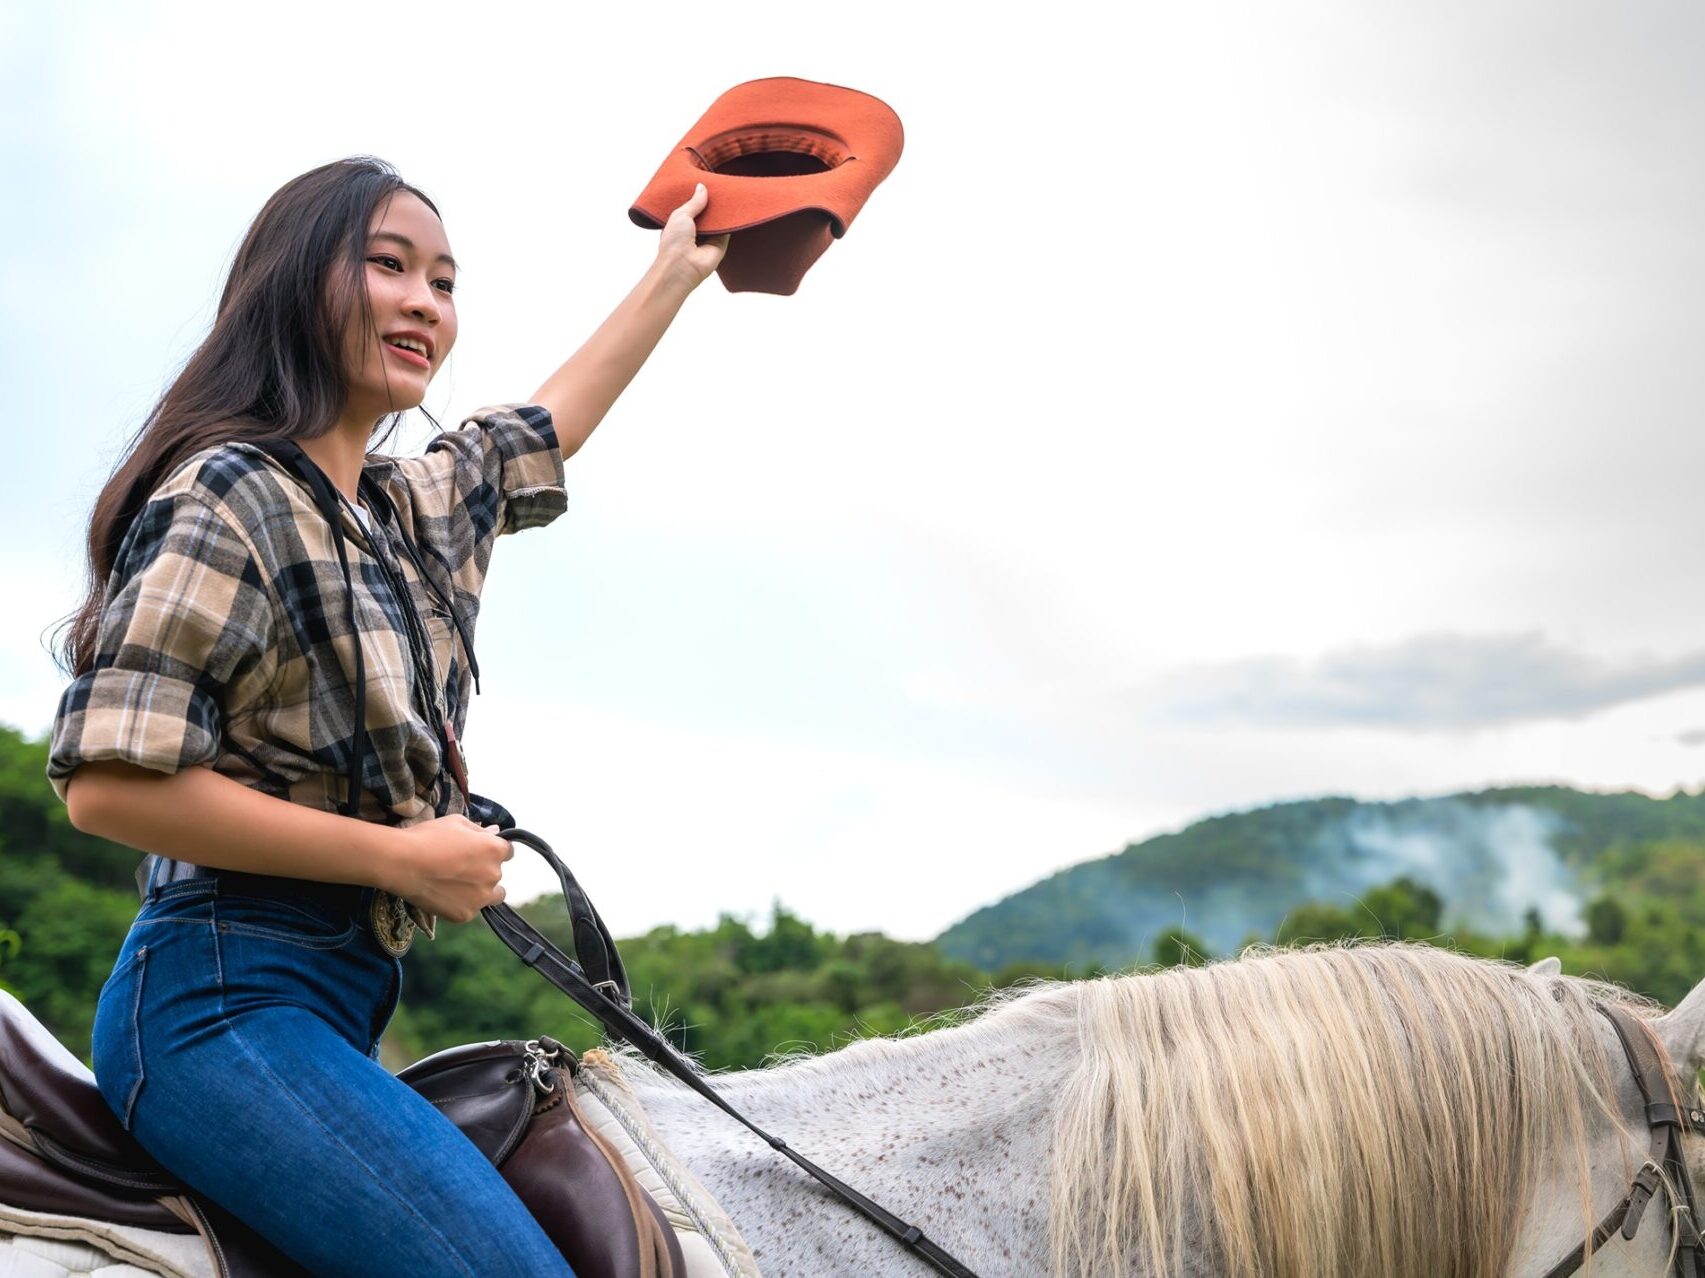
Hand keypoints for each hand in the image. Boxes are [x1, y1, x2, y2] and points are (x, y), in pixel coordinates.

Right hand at [384, 814, 514, 923]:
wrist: (401, 863)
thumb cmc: (428, 837)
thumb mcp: (456, 822)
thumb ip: (480, 830)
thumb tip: (495, 832)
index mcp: (495, 850)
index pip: (507, 852)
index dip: (492, 851)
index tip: (478, 852)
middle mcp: (494, 875)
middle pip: (497, 874)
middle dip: (484, 870)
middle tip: (459, 867)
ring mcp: (480, 897)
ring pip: (491, 896)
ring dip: (481, 891)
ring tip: (456, 884)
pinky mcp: (465, 914)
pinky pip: (471, 909)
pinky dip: (461, 904)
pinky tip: (443, 894)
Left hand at [655, 183, 730, 289]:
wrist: (682, 266)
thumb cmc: (673, 242)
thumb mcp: (681, 214)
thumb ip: (694, 202)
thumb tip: (702, 187)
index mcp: (681, 223)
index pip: (692, 206)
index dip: (698, 196)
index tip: (706, 182)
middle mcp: (695, 230)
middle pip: (707, 212)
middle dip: (712, 201)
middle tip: (721, 184)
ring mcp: (709, 237)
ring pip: (718, 219)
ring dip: (722, 209)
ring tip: (730, 190)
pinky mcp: (721, 243)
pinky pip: (728, 228)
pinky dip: (731, 219)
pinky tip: (735, 206)